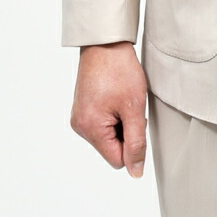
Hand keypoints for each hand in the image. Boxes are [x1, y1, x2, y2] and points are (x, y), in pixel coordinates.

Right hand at [69, 41, 148, 176]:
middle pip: (112, 148)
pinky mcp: (82, 108)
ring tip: (123, 99)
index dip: (133, 144)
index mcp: (90, 129)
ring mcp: (79, 117)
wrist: (106, 43)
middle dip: (126, 131)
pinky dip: (113, 114)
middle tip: (130, 106)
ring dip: (121, 122)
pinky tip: (116, 96)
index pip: (117, 159)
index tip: (137, 121)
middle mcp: (80, 126)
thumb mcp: (134, 109)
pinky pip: (102, 123)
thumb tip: (135, 172)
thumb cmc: (120, 71)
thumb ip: (136, 143)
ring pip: (108, 135)